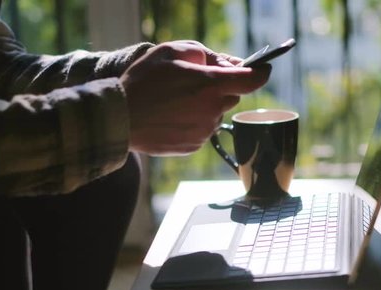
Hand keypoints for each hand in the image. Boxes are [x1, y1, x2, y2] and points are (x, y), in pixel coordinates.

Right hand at [120, 40, 270, 155]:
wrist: (119, 119)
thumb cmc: (142, 82)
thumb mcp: (171, 52)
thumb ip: (204, 54)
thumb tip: (226, 64)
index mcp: (210, 85)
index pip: (253, 80)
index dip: (259, 72)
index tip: (261, 70)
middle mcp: (212, 111)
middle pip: (232, 96)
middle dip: (220, 88)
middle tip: (194, 82)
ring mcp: (204, 131)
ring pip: (216, 114)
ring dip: (205, 107)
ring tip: (176, 102)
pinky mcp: (194, 146)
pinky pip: (203, 130)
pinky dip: (194, 122)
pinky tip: (172, 117)